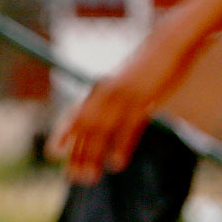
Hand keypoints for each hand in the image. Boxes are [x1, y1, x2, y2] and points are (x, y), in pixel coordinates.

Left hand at [47, 39, 189, 184]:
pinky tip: (116, 164)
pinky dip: (121, 146)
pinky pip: (129, 127)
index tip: (52, 153)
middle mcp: (106, 95)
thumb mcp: (127, 79)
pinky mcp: (143, 100)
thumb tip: (105, 104)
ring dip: (94, 156)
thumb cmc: (149, 63)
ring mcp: (123, 97)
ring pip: (102, 132)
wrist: (169, 43)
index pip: (76, 115)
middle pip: (86, 129)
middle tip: (73, 178)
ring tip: (89, 178)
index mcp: (101, 90)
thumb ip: (113, 94)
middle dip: (77, 154)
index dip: (64, 135)